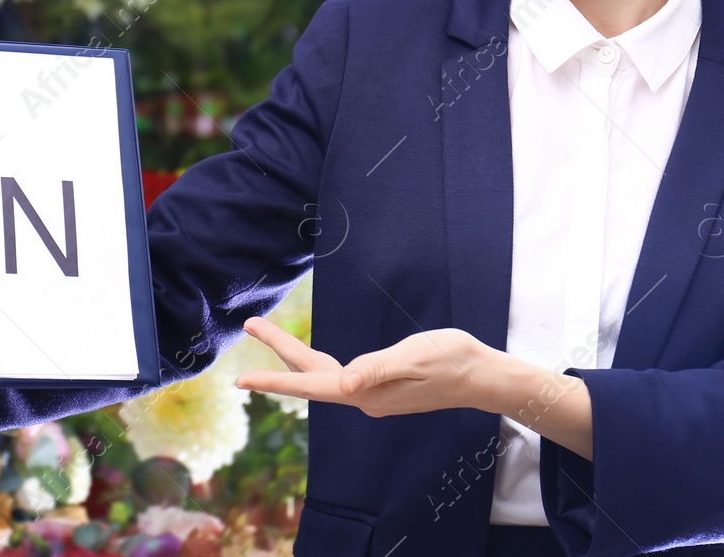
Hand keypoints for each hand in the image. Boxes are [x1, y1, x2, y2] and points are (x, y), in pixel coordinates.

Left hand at [233, 317, 503, 417]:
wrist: (483, 376)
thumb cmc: (452, 360)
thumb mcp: (414, 356)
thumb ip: (377, 369)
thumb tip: (344, 387)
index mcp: (366, 393)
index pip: (310, 384)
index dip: (273, 380)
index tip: (240, 380)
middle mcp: (364, 399)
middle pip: (310, 376)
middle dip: (277, 354)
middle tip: (249, 325)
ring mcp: (372, 396)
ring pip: (322, 375)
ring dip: (294, 357)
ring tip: (269, 335)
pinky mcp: (382, 389)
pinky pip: (337, 376)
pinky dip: (316, 363)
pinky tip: (312, 359)